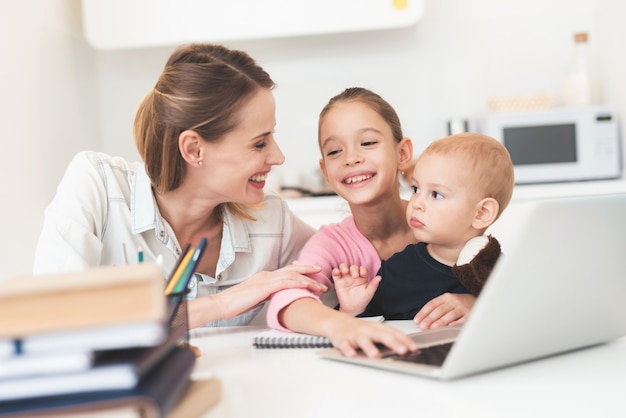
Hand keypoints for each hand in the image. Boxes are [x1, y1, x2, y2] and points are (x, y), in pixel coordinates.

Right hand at [188, 264, 326, 327]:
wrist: (222, 304)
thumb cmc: (235, 303)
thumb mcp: (254, 297)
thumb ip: (265, 294)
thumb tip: (275, 297)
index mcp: (264, 277)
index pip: (285, 271)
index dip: (299, 272)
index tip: (310, 274)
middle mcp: (266, 275)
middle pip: (292, 269)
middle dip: (308, 270)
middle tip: (320, 270)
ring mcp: (266, 279)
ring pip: (292, 275)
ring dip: (308, 279)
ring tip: (320, 283)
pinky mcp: (265, 286)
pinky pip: (286, 282)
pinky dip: (299, 282)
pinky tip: (308, 285)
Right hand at [326, 315, 418, 357]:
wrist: (337, 322)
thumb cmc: (360, 329)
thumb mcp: (376, 330)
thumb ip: (390, 337)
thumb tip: (408, 348)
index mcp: (378, 328)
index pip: (394, 332)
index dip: (404, 340)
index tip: (414, 348)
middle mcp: (368, 330)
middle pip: (381, 335)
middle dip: (393, 343)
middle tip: (402, 350)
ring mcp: (355, 335)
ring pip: (363, 340)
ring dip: (369, 347)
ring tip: (375, 355)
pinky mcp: (343, 340)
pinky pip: (346, 346)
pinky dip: (348, 350)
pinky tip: (352, 355)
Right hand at [332, 263, 380, 315]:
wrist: (352, 309)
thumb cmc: (361, 301)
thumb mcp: (369, 293)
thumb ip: (373, 285)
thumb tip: (379, 277)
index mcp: (362, 277)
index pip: (363, 269)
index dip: (363, 269)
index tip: (363, 274)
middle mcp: (354, 275)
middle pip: (353, 267)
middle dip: (354, 269)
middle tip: (354, 275)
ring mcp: (346, 277)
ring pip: (344, 267)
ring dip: (344, 267)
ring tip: (345, 271)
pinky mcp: (338, 280)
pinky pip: (335, 273)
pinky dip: (335, 271)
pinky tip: (337, 272)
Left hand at [413, 293, 475, 329]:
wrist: (480, 302)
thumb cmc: (460, 305)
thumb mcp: (448, 302)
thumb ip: (437, 309)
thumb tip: (423, 320)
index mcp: (446, 297)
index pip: (432, 304)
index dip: (423, 312)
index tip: (417, 321)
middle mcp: (454, 301)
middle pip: (440, 310)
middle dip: (430, 318)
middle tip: (423, 326)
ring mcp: (462, 308)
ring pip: (450, 315)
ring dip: (440, 322)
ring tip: (432, 328)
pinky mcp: (470, 315)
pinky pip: (461, 320)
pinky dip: (454, 324)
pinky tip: (447, 328)